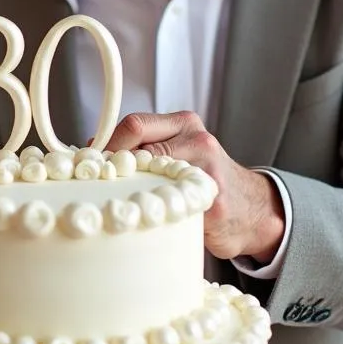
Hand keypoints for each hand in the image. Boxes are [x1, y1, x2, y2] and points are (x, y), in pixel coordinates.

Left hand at [106, 111, 285, 262]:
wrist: (253, 210)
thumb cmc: (204, 178)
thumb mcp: (179, 150)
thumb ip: (144, 146)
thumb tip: (92, 150)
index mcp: (185, 123)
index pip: (134, 125)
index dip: (106, 146)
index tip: (89, 164)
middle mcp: (198, 141)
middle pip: (138, 148)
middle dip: (112, 168)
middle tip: (96, 185)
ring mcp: (207, 171)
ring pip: (149, 178)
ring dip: (128, 192)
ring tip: (122, 203)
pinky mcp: (210, 203)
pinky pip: (168, 207)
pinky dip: (150, 214)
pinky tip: (148, 220)